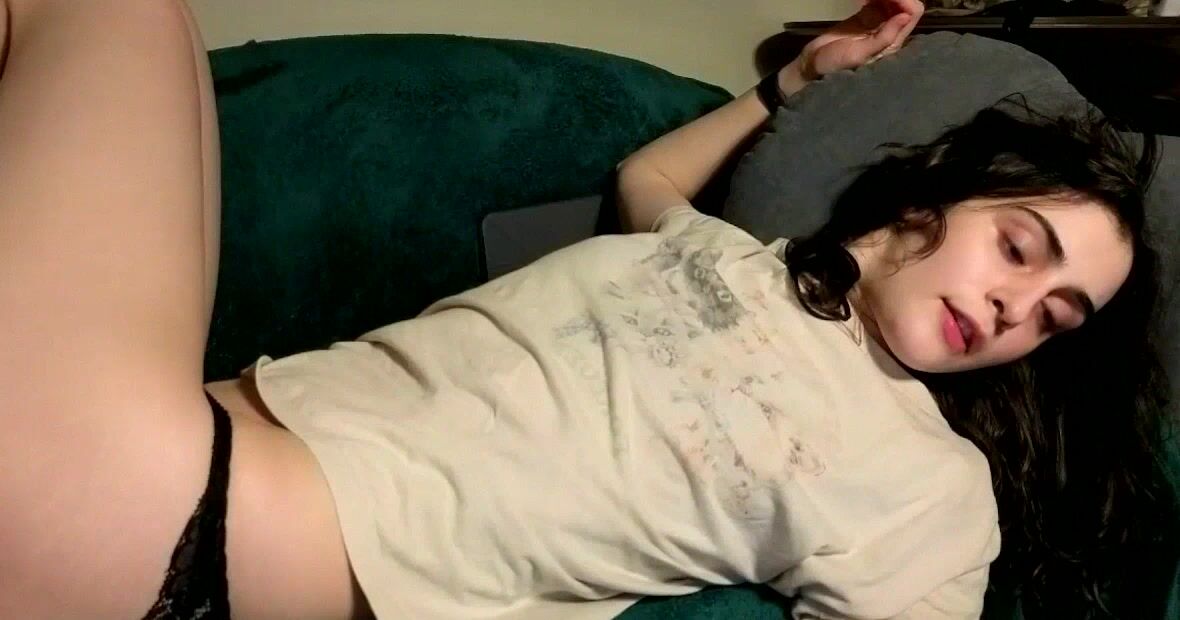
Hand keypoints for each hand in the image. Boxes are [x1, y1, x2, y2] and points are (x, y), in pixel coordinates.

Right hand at [779, 0, 922, 93]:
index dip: (905, 0)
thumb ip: (883, 37)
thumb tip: (904, 16)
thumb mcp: (859, 54)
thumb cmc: (836, 65)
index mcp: (892, 42)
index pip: (911, 13)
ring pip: (891, 1)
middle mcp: (889, 31)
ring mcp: (877, 23)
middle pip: (905, 4)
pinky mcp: (864, 18)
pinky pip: (876, 1)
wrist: (813, 66)